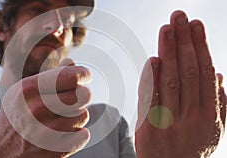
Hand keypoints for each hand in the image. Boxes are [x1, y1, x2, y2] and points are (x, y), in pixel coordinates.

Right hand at [0, 59, 91, 157]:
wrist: (1, 152)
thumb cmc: (15, 116)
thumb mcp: (22, 90)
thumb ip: (48, 75)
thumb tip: (72, 63)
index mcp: (28, 89)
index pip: (71, 76)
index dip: (83, 73)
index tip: (85, 75)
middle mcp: (37, 109)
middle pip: (83, 95)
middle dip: (81, 95)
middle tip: (73, 98)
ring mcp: (46, 132)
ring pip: (83, 115)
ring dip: (77, 116)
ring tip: (61, 118)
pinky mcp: (55, 150)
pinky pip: (83, 135)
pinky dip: (78, 134)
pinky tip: (63, 132)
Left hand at [135, 10, 226, 157]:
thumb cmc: (192, 149)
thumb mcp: (213, 131)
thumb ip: (218, 104)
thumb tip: (219, 74)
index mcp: (210, 117)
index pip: (206, 74)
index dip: (201, 48)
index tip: (196, 26)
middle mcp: (192, 119)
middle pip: (188, 72)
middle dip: (184, 42)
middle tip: (179, 17)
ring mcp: (170, 125)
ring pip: (171, 82)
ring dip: (169, 52)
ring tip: (167, 29)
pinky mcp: (149, 130)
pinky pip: (151, 101)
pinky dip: (152, 79)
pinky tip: (154, 60)